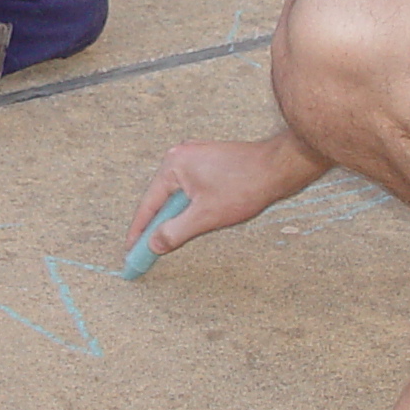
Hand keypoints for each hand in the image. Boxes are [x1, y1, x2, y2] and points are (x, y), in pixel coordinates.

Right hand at [126, 132, 328, 258]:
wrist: (279, 167)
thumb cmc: (246, 185)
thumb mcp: (205, 217)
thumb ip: (175, 232)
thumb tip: (154, 244)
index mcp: (173, 165)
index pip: (148, 204)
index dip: (138, 232)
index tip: (129, 251)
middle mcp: (180, 157)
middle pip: (160, 199)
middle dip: (155, 226)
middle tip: (144, 253)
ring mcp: (196, 158)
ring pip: (177, 196)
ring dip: (174, 218)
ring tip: (167, 242)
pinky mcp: (210, 163)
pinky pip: (190, 190)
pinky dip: (187, 208)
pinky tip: (191, 223)